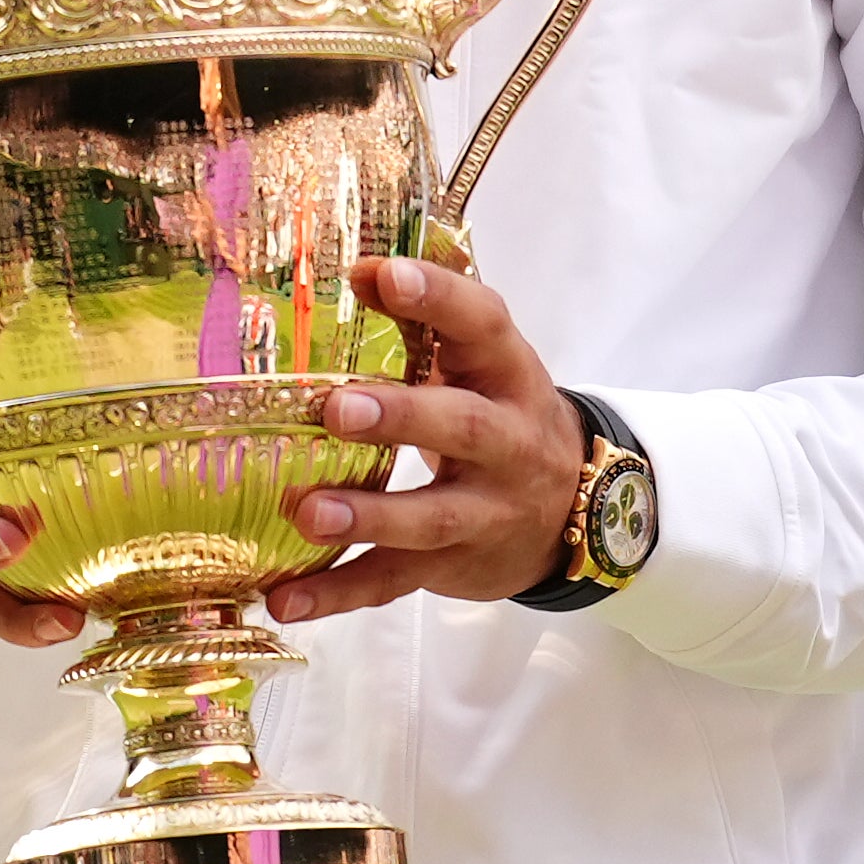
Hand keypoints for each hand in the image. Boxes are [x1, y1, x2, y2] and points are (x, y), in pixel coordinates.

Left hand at [269, 255, 587, 625]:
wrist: (577, 512)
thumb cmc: (504, 416)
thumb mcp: (483, 364)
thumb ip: (429, 317)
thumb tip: (360, 266)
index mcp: (508, 373)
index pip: (482, 325)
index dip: (439, 297)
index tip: (384, 275)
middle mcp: (507, 441)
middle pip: (461, 427)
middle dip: (401, 418)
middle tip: (337, 409)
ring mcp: (485, 510)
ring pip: (430, 516)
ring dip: (368, 516)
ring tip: (308, 511)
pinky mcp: (454, 566)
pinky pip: (396, 581)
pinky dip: (340, 592)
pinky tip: (286, 598)